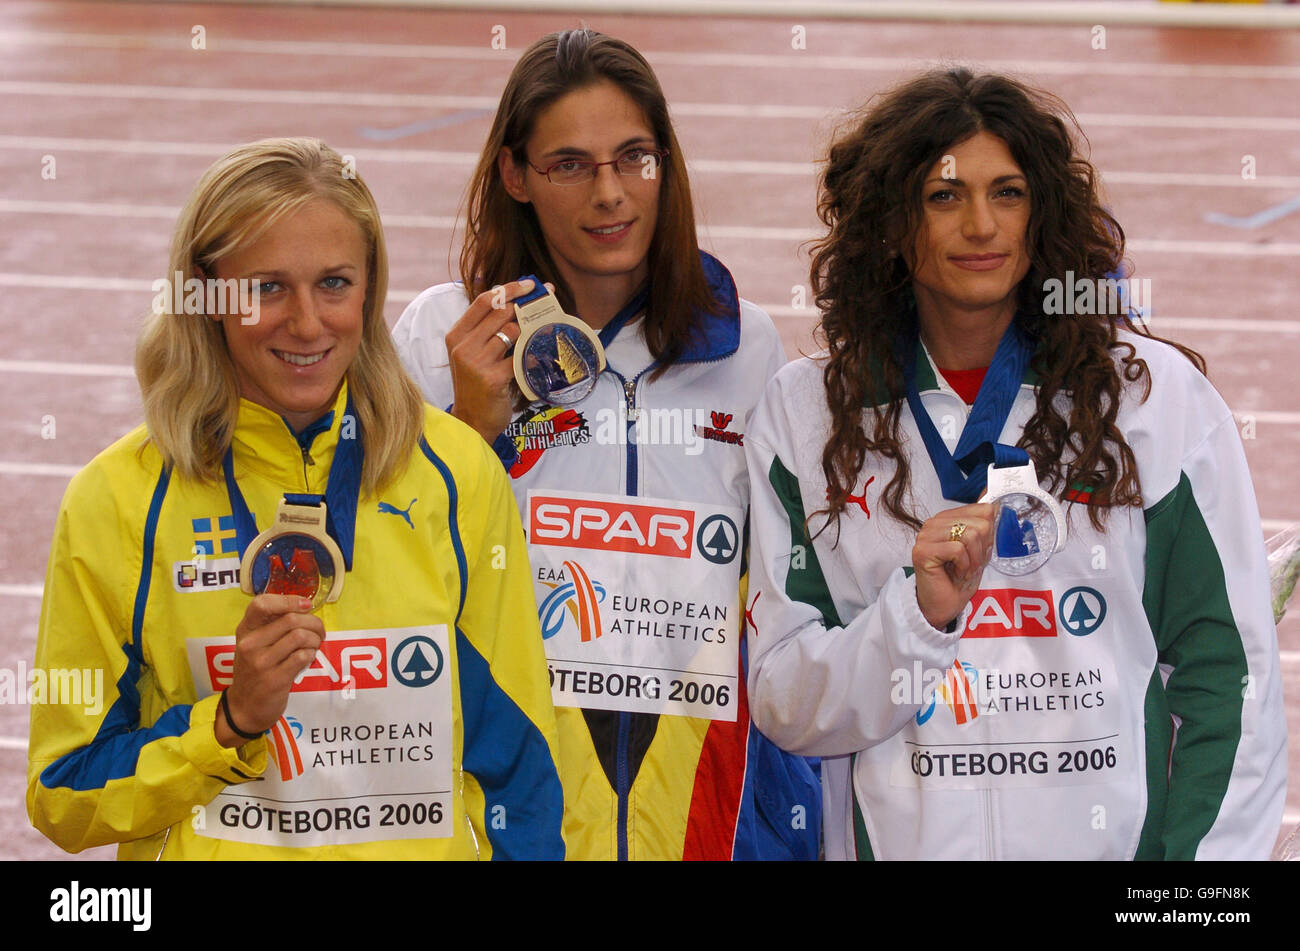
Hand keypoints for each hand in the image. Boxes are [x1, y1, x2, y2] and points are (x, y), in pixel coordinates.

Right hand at [215, 594, 324, 747]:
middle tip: (319, 632)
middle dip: (314, 623)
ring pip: (300, 636)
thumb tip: (304, 606)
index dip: (289, 599)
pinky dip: (311, 655)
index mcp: (245, 630)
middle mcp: (250, 644)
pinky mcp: (275, 679)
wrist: (244, 708)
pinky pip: (303, 657)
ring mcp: (261, 663)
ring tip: (314, 645)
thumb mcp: (254, 644)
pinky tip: (307, 659)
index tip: (306, 605)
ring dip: (315, 639)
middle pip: (291, 619)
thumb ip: (272, 625)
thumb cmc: (254, 670)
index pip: (261, 603)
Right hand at [445, 278, 545, 443]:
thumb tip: (514, 301)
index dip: (508, 288)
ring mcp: (477, 363)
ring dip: (530, 332)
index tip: (529, 284)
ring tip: (540, 335)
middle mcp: (463, 346)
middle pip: (501, 314)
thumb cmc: (476, 385)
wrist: (471, 422)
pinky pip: (520, 357)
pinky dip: (532, 355)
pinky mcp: (493, 378)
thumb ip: (485, 330)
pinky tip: (539, 357)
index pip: (484, 301)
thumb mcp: (471, 354)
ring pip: (513, 333)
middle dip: (526, 307)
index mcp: (456, 336)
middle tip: (545, 304)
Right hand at [911, 502, 996, 630]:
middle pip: (979, 523)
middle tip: (971, 564)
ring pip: (969, 535)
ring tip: (964, 569)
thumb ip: (984, 525)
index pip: (982, 509)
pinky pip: (957, 549)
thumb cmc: (959, 579)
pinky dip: (964, 565)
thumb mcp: (979, 548)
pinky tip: (956, 573)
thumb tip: (993, 500)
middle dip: (982, 549)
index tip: (978, 551)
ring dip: (973, 559)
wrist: (944, 605)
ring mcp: (926, 536)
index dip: (988, 534)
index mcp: (947, 518)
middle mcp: (934, 523)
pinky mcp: (923, 551)